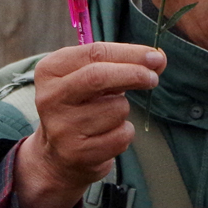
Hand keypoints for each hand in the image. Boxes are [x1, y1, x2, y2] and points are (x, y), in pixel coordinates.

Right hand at [14, 42, 165, 207]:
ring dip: (123, 110)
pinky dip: (124, 133)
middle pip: (99, 77)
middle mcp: (50, 97)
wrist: (59, 155)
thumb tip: (158, 58)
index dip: (130, 53)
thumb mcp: (93, 78)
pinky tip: (107, 136)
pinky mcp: (76, 153)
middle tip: (153, 78)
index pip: (95, 53)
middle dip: (133, 74)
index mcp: (50, 70)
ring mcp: (61, 127)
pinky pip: (120, 136)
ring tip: (107, 117)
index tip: (155, 56)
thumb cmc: (82, 106)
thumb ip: (122, 64)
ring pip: (116, 109)